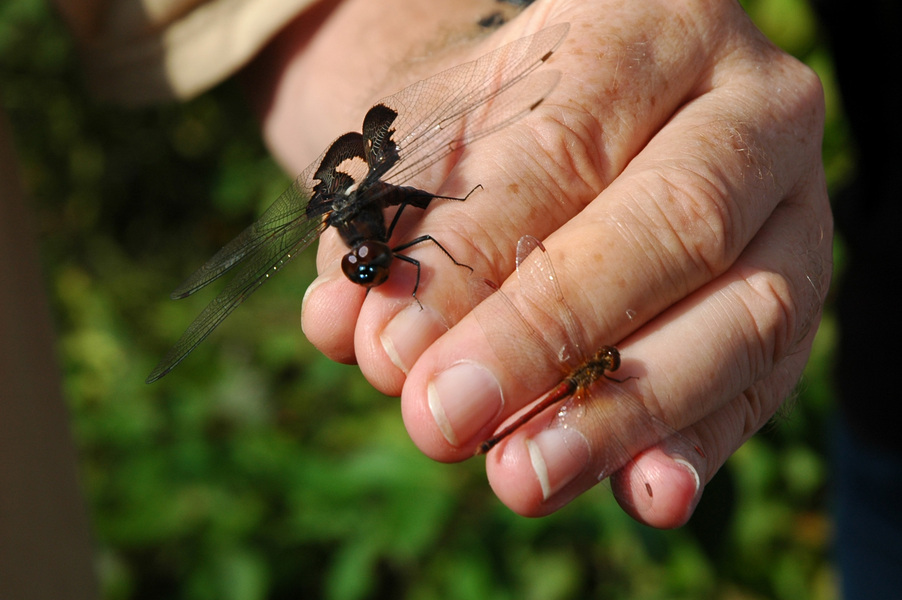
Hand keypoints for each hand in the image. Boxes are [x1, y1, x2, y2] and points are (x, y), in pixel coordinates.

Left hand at [246, 0, 830, 526]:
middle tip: (442, 420)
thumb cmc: (492, 126)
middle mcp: (748, 105)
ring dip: (621, 414)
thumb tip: (362, 339)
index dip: (477, 262)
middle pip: (674, 225)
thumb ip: (399, 234)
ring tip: (520, 477)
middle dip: (550, 337)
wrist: (574, 121)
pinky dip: (696, 443)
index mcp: (648, 27)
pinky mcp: (800, 296)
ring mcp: (794, 206)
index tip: (392, 353)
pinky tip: (646, 495)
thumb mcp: (435, 148)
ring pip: (741, 317)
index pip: (565, 149)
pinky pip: (764, 378)